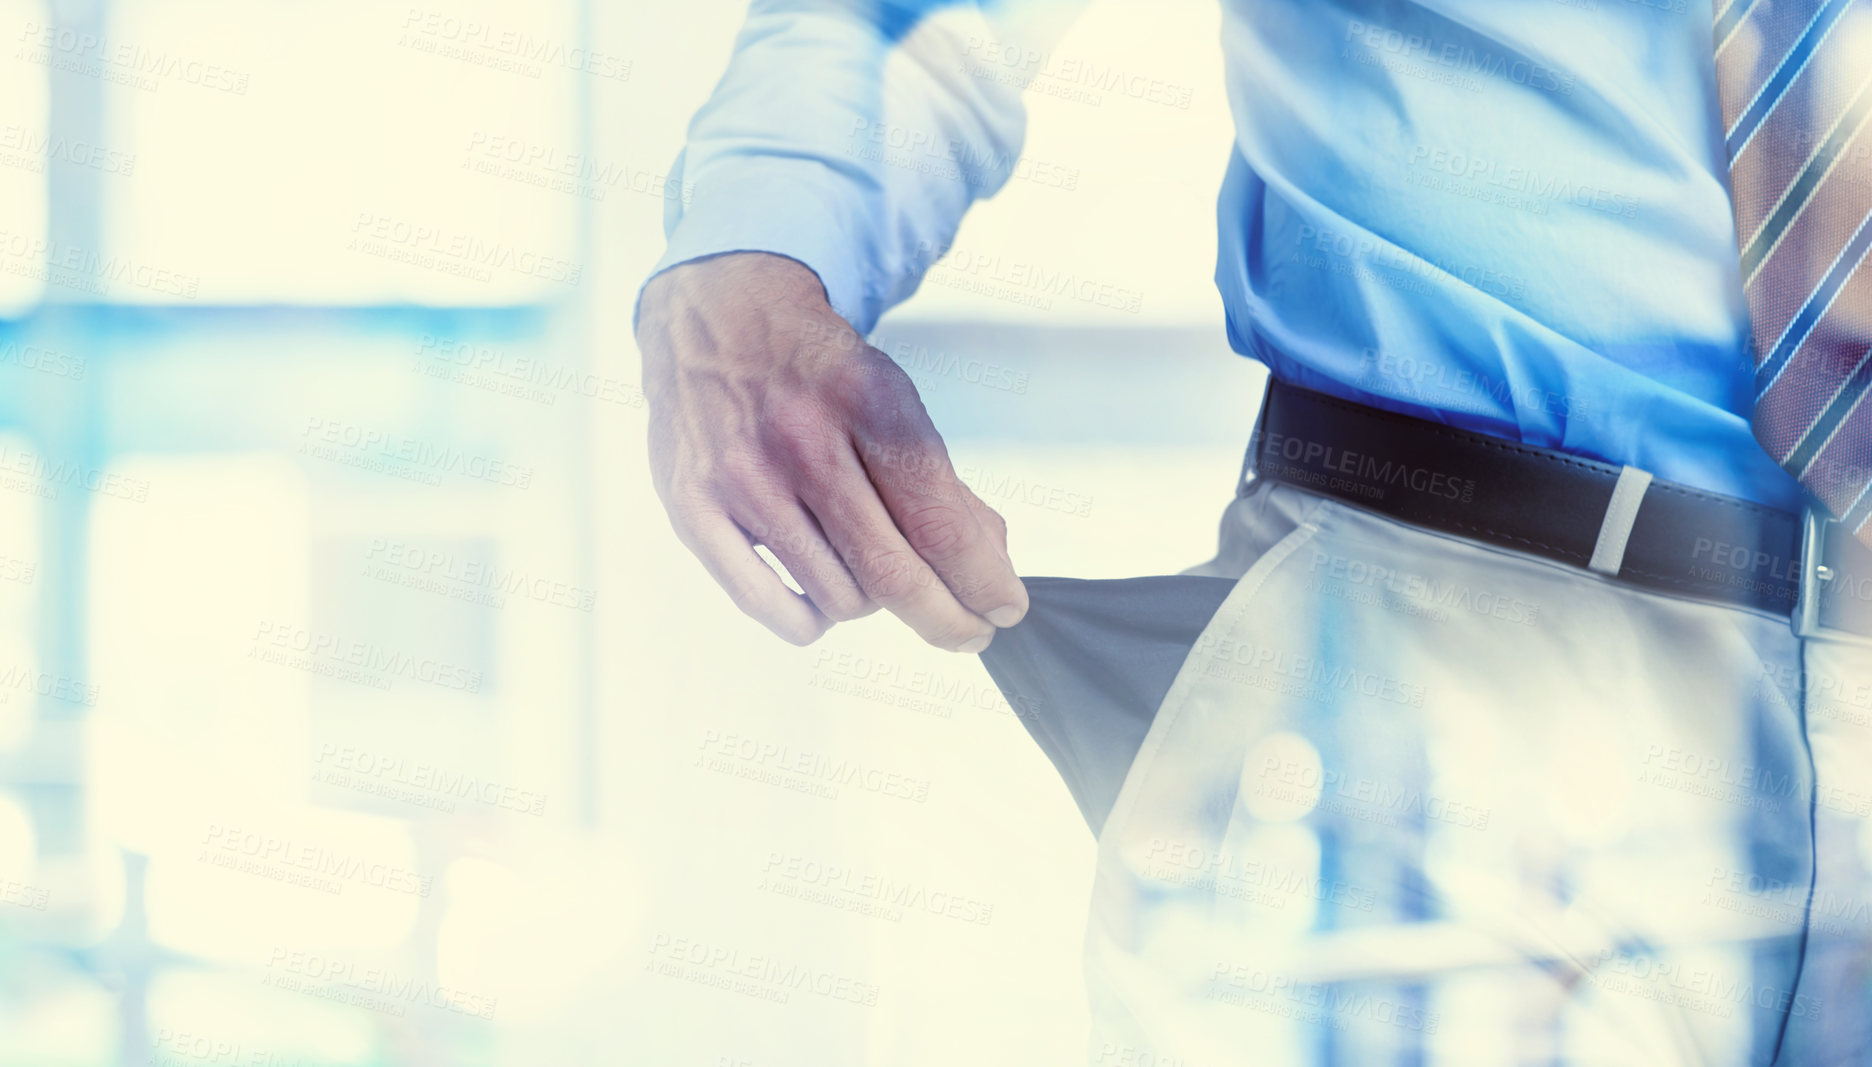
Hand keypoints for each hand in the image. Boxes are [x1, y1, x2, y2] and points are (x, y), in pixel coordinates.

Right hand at [635, 252, 1027, 649]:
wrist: (715, 318)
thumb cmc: (816, 370)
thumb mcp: (892, 397)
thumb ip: (941, 482)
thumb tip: (990, 563)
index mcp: (866, 401)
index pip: (939, 521)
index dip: (983, 580)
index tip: (1005, 606)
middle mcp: (802, 440)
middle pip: (893, 572)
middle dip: (948, 618)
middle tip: (970, 631)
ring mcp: (742, 478)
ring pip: (837, 596)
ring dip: (875, 605)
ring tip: (876, 576)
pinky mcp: (693, 509)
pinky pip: (767, 605)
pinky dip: (811, 621)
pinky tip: (825, 602)